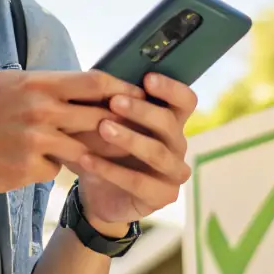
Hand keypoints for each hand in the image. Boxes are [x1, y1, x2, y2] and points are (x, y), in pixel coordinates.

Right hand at [0, 70, 143, 194]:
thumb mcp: (10, 83)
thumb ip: (47, 84)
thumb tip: (84, 83)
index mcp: (39, 84)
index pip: (96, 82)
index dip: (124, 89)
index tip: (142, 96)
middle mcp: (41, 109)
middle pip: (99, 117)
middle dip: (120, 128)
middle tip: (136, 134)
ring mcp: (35, 141)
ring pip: (84, 150)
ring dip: (91, 154)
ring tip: (98, 157)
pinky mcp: (28, 169)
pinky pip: (56, 170)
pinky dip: (52, 168)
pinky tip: (33, 164)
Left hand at [67, 72, 195, 231]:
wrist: (97, 193)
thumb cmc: (104, 149)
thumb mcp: (103, 123)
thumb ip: (107, 105)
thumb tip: (95, 78)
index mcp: (170, 121)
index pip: (185, 100)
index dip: (171, 88)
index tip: (147, 78)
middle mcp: (178, 144)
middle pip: (169, 123)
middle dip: (141, 111)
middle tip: (115, 101)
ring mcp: (174, 172)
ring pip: (157, 152)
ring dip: (129, 138)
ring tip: (102, 128)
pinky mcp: (163, 196)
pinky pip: (139, 182)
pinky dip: (111, 170)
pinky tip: (87, 160)